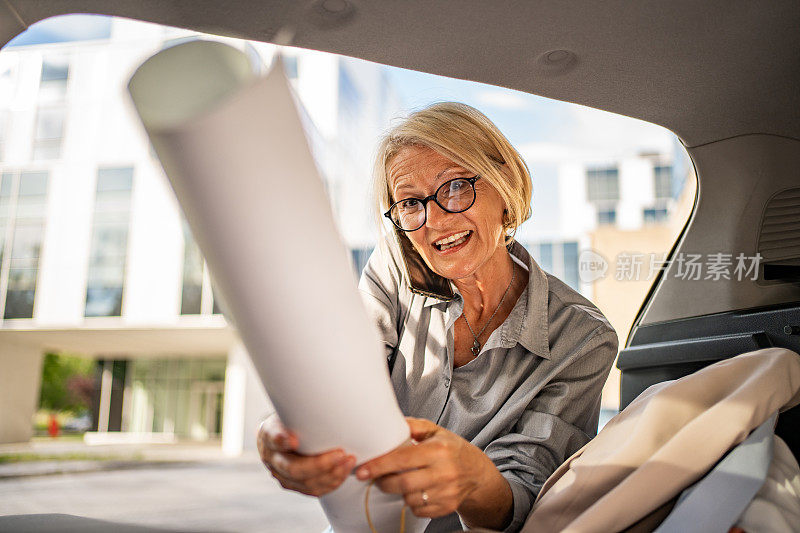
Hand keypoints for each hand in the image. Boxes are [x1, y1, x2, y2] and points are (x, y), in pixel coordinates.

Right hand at [256, 413, 356, 496]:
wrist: (281, 434)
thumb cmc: (291, 417)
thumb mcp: (289, 407)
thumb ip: (299, 406)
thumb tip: (318, 388)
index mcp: (268, 435)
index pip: (273, 438)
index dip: (282, 440)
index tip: (295, 440)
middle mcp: (272, 459)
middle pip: (293, 468)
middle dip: (319, 464)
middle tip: (341, 453)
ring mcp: (282, 475)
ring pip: (306, 483)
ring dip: (331, 474)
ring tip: (350, 461)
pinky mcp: (294, 485)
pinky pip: (313, 490)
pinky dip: (331, 483)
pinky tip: (344, 472)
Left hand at [354, 417, 495, 519]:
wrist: (476, 472)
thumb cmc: (452, 449)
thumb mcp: (436, 431)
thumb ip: (413, 426)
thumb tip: (390, 422)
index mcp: (438, 450)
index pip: (402, 459)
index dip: (379, 466)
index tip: (361, 470)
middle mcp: (444, 472)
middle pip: (402, 484)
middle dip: (383, 482)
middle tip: (375, 478)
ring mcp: (447, 492)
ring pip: (409, 499)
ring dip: (398, 492)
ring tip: (401, 481)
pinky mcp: (447, 507)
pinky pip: (419, 510)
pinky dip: (412, 503)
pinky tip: (416, 491)